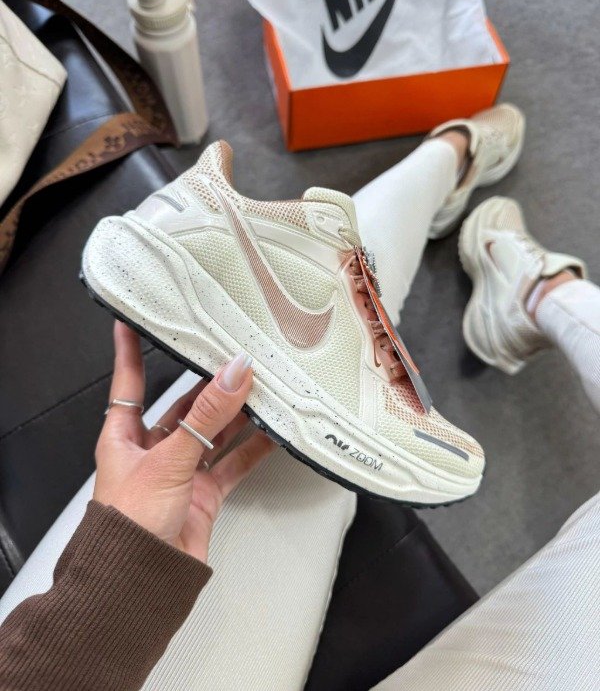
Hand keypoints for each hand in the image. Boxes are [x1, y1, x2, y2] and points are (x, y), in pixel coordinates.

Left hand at [94, 321, 275, 562]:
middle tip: (237, 358)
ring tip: (264, 388)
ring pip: (214, 432)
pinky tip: (272, 433)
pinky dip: (253, 449)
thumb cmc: (127, 526)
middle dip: (210, 385)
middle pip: (185, 406)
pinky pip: (232, 463)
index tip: (136, 319)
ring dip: (237, 414)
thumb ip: (206, 417)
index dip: (132, 350)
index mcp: (124, 436)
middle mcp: (152, 450)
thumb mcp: (167, 460)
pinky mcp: (203, 493)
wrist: (139, 583)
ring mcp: (180, 471)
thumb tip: (233, 374)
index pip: (129, 382)